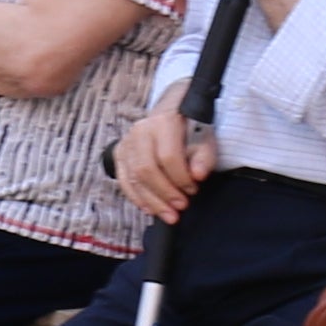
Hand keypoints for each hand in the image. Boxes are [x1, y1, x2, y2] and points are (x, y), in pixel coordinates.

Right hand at [113, 104, 214, 221]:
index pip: (168, 156)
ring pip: (134, 178)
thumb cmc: (190, 127)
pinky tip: (150, 209)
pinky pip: (124, 180)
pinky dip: (136, 198)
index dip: (181, 178)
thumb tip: (198, 175)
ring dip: (152, 201)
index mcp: (163, 122)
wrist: (171, 111)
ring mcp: (127, 143)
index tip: (193, 190)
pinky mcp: (120, 153)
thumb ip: (204, 156)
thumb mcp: (204, 136)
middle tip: (181, 207)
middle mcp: (141, 131)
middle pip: (146, 169)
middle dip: (165, 193)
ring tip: (169, 215)